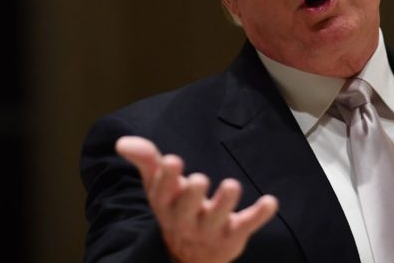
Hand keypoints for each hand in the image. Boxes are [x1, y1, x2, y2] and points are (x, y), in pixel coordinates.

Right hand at [115, 136, 278, 262]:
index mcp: (166, 204)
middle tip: (199, 180)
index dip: (167, 178)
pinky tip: (271, 202)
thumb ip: (146, 160)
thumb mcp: (159, 186)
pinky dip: (259, 215)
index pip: (162, 192)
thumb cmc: (175, 208)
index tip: (173, 161)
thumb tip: (122, 142)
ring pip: (216, 218)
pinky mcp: (233, 235)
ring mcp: (210, 229)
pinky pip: (247, 225)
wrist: (191, 255)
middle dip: (193, 194)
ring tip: (232, 185)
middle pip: (187, 207)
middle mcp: (185, 218)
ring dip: (224, 203)